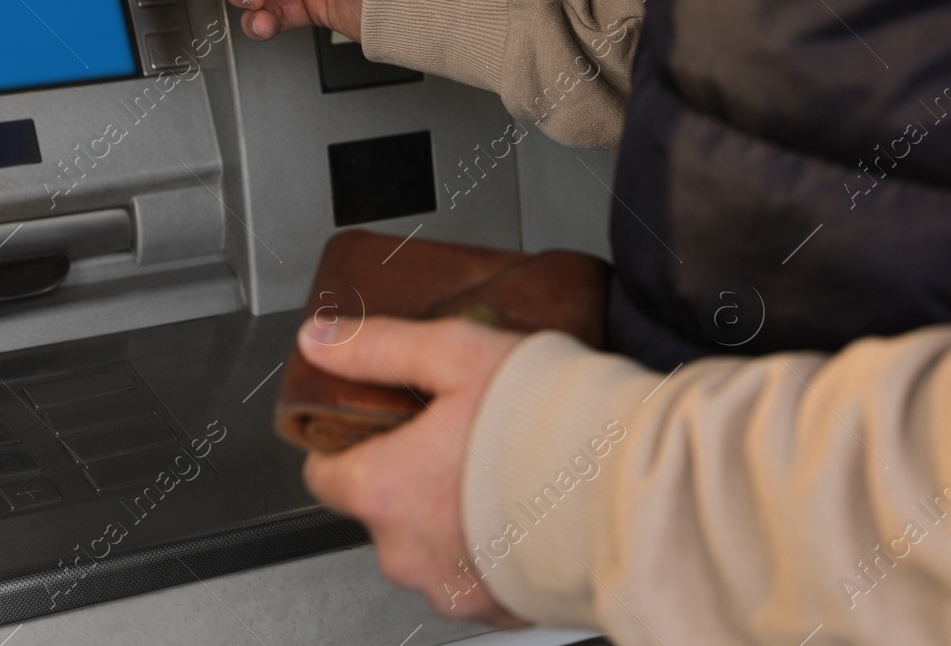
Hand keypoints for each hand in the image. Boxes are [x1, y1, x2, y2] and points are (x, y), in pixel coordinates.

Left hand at [298, 315, 528, 625]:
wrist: (631, 487)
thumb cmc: (550, 422)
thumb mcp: (456, 351)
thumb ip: (378, 347)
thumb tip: (320, 340)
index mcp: (384, 489)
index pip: (324, 473)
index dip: (349, 442)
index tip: (381, 423)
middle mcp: (407, 552)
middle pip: (383, 509)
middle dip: (412, 474)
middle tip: (462, 434)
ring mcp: (453, 588)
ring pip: (429, 546)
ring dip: (452, 514)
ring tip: (503, 469)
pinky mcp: (499, 610)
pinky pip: (477, 575)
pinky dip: (491, 546)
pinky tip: (525, 508)